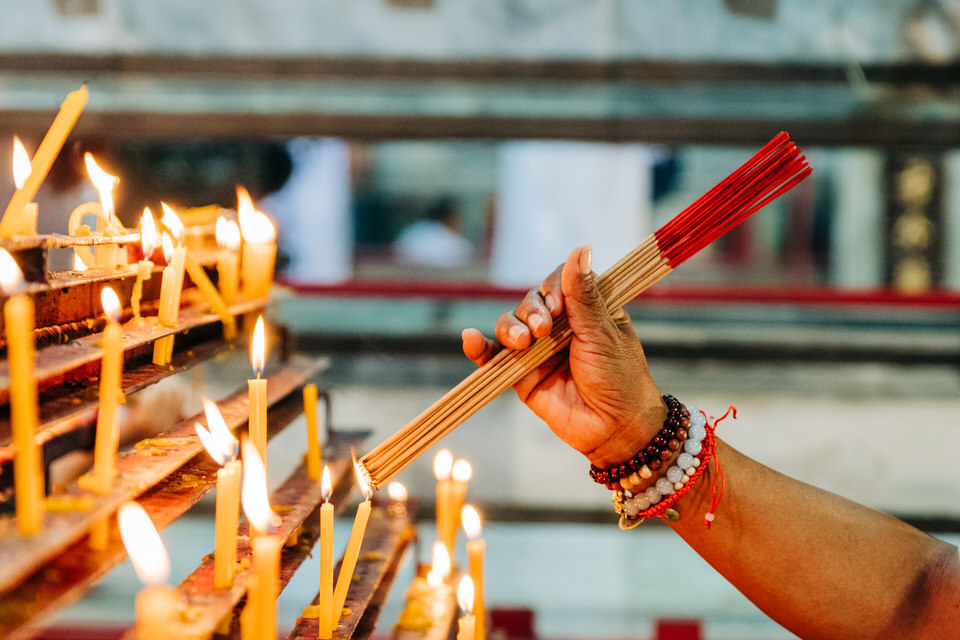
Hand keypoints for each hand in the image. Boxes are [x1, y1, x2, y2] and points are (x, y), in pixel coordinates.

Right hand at [462, 245, 665, 467]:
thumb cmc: (620, 378)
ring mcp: (538, 350)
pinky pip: (494, 356)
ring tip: (523, 342)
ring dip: (510, 328)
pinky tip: (470, 339)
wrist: (614, 428)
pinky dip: (479, 347)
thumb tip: (582, 248)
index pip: (559, 281)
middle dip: (531, 311)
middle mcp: (560, 326)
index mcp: (586, 309)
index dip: (553, 288)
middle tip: (542, 330)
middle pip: (530, 301)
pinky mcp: (521, 374)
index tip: (558, 305)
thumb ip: (582, 294)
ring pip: (509, 324)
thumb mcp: (602, 332)